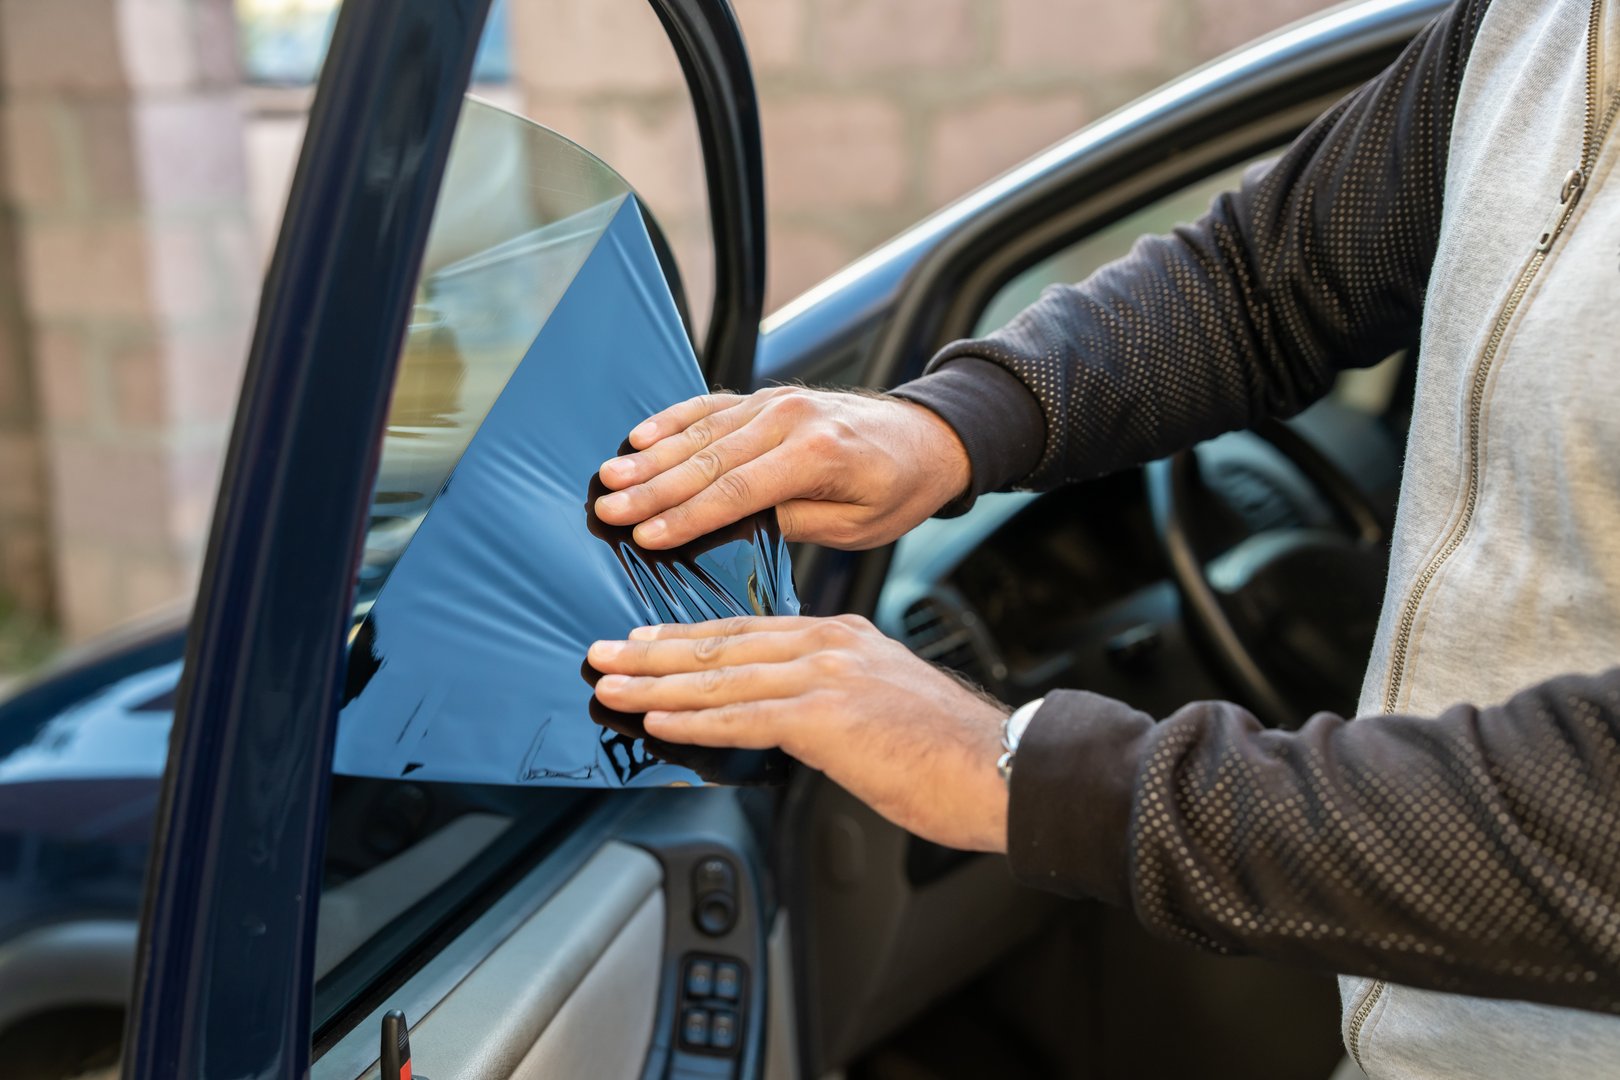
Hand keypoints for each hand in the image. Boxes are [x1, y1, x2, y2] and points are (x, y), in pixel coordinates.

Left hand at [588, 614, 1009, 852]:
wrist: (1004, 768)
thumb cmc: (951, 753)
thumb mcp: (884, 704)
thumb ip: (832, 699)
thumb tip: (783, 717)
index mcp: (843, 636)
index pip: (748, 631)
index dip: (688, 638)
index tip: (645, 642)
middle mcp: (830, 644)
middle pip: (723, 645)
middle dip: (655, 653)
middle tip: (604, 655)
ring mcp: (827, 676)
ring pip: (722, 676)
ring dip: (658, 684)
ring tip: (613, 685)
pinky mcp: (827, 716)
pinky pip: (744, 715)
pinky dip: (695, 718)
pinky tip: (659, 719)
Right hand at [593, 386, 970, 550]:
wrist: (928, 438)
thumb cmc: (897, 490)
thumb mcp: (857, 525)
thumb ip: (794, 521)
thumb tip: (731, 528)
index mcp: (817, 454)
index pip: (737, 491)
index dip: (686, 516)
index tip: (645, 536)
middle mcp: (791, 419)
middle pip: (708, 459)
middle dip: (653, 488)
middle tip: (607, 509)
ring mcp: (777, 402)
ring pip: (702, 431)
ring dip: (651, 456)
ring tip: (609, 477)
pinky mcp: (768, 397)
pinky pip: (713, 407)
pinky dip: (674, 419)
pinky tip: (639, 435)